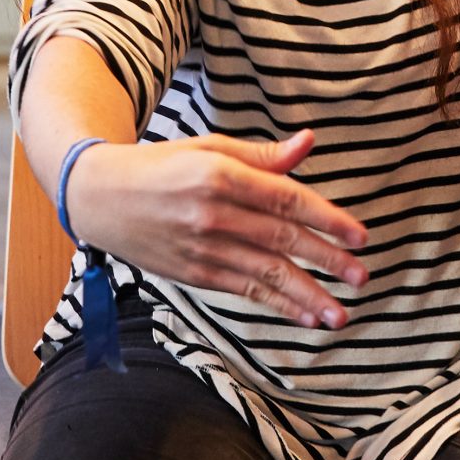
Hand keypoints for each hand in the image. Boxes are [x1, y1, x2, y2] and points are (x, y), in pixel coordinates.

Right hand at [65, 131, 370, 327]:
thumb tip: (308, 143)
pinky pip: (243, 291)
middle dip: (327, 261)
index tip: (360, 236)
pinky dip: (276, 305)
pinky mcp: (193, 273)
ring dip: (307, 296)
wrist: (97, 196)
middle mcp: (212, 213)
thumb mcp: (208, 148)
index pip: (286, 199)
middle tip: (362, 277)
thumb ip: (262, 155)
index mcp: (220, 173)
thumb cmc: (160, 165)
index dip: (327, 218)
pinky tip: (304, 316)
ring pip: (265, 275)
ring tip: (340, 314)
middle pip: (282, 240)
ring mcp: (201, 247)